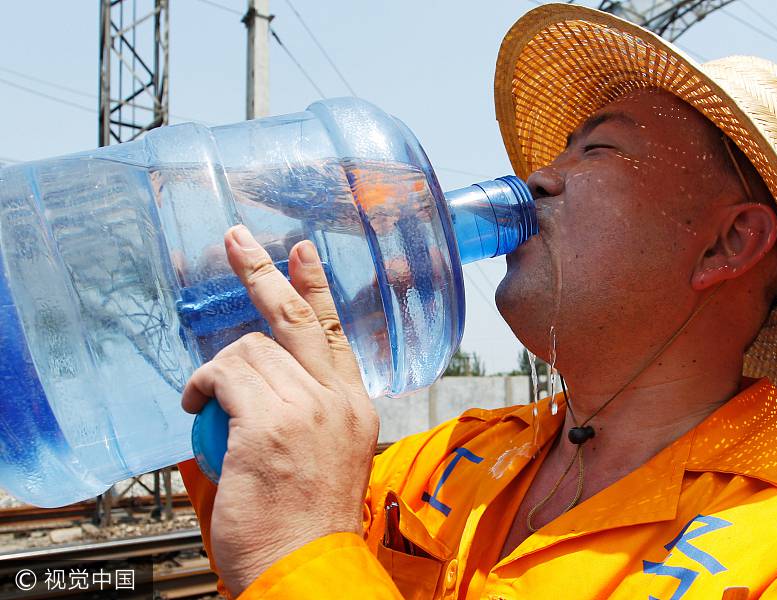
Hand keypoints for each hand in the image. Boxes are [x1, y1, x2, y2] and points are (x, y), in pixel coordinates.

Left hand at [181, 225, 378, 595]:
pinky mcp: (270, 425)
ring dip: (218, 368)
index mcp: (355, 408)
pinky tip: (196, 404)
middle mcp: (337, 400)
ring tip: (206, 398)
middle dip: (263, 273)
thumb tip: (261, 391)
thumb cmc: (306, 524)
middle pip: (297, 319)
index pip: (335, 334)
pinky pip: (225, 377)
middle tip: (238, 241)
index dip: (317, 289)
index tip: (303, 255)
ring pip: (250, 351)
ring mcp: (307, 409)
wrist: (308, 569)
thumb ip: (304, 416)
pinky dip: (203, 385)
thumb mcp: (325, 460)